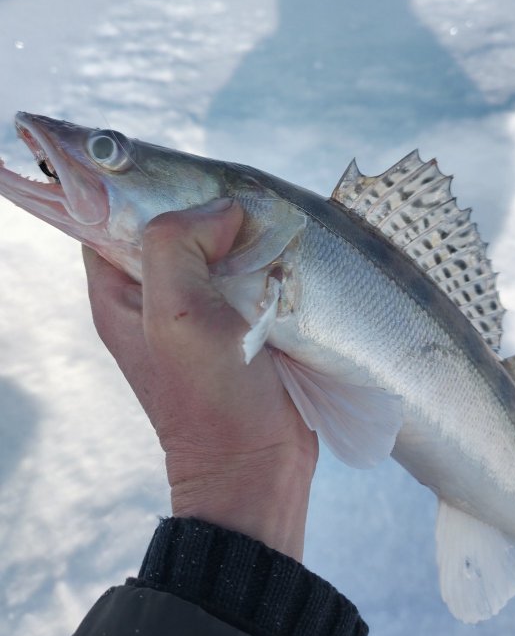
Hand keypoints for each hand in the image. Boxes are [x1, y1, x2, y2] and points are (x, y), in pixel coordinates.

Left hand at [82, 200, 317, 559]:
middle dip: (202, 205)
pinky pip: (249, 272)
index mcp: (120, 293)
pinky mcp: (242, 321)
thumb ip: (176, 245)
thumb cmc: (210, 398)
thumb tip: (222, 209)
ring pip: (216, 247)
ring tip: (268, 217)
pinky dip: (266, 257)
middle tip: (240, 192)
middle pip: (170, 226)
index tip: (175, 169)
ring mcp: (201, 310)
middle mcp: (156, 297)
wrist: (259, 466)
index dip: (132, 188)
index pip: (108, 219)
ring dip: (242, 233)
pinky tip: (286, 248)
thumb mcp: (175, 316)